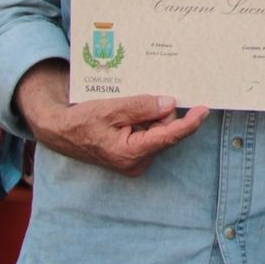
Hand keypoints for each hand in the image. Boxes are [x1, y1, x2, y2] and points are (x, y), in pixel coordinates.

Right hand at [14, 61, 206, 175]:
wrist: (60, 132)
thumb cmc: (81, 121)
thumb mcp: (111, 108)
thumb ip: (141, 106)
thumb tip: (169, 104)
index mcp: (131, 153)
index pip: (169, 136)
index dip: (189, 123)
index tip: (204, 110)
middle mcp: (137, 162)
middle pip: (165, 130)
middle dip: (158, 113)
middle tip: (135, 101)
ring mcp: (135, 160)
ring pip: (158, 130)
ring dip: (148, 116)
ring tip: (123, 111)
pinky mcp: (133, 155)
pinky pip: (149, 134)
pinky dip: (143, 121)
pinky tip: (125, 116)